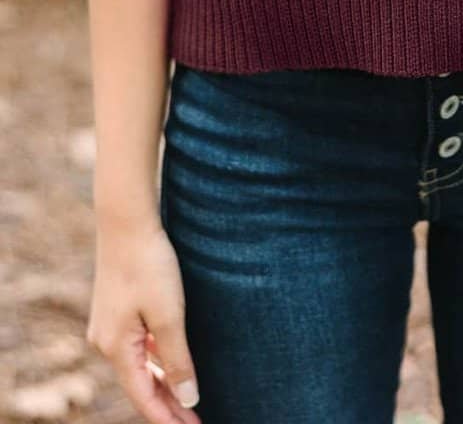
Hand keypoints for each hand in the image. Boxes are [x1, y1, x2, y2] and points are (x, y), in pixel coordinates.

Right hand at [87, 215, 201, 422]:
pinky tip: (174, 361)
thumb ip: (178, 359)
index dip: (169, 418)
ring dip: (164, 382)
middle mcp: (106, 342)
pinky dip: (157, 359)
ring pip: (140, 365)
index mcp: (116, 349)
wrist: (126, 220)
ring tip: (188, 399)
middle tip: (196, 420)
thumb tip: (187, 400)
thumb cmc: (149, 264)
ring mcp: (109, 325)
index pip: (144, 399)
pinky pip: (138, 345)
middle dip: (168, 405)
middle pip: (141, 385)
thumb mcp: (169, 315)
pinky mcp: (117, 309)